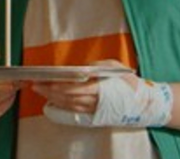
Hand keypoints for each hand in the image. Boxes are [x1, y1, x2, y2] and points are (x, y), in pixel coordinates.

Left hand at [35, 60, 171, 127]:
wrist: (143, 102)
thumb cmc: (128, 81)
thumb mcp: (114, 66)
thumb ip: (97, 65)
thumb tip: (82, 67)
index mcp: (100, 88)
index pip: (75, 88)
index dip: (59, 86)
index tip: (47, 81)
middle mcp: (95, 101)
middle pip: (67, 97)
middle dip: (50, 92)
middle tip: (36, 85)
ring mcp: (94, 109)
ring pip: (68, 105)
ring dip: (53, 98)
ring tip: (40, 91)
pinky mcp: (94, 113)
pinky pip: (74, 110)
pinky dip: (62, 105)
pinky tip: (52, 100)